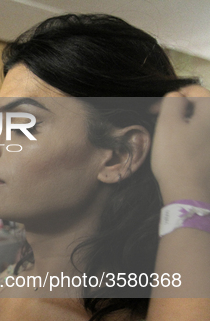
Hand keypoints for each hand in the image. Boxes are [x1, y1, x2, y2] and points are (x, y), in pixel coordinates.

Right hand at [152, 85, 209, 203]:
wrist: (189, 191)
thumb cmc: (176, 156)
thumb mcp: (167, 124)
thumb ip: (172, 101)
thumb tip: (177, 97)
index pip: (193, 90)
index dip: (172, 97)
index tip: (155, 110)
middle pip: (201, 104)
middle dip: (180, 109)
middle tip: (161, 121)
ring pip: (201, 120)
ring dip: (186, 122)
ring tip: (169, 134)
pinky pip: (204, 134)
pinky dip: (193, 134)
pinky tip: (181, 145)